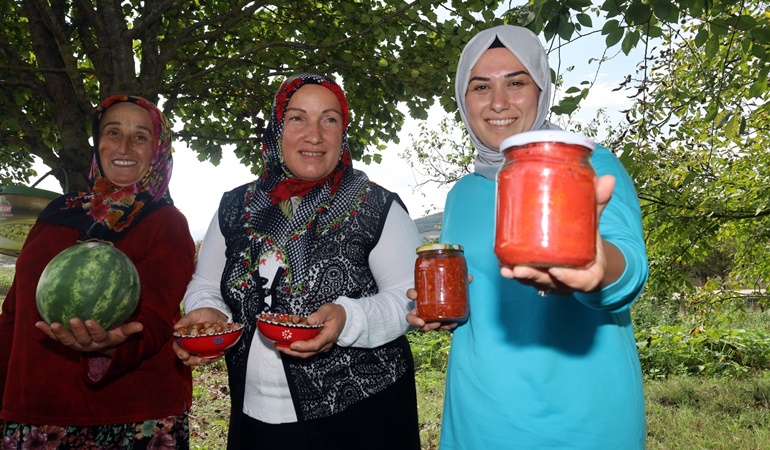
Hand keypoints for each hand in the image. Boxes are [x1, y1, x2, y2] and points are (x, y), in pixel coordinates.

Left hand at [36, 318, 142, 356]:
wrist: (100, 346)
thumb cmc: (113, 335)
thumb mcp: (122, 334)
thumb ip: (129, 330)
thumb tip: (142, 326)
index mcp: (101, 342)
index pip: (98, 336)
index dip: (94, 330)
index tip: (91, 321)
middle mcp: (86, 345)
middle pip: (81, 340)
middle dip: (77, 330)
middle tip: (73, 319)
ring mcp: (75, 344)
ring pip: (66, 340)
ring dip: (59, 333)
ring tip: (53, 324)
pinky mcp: (65, 341)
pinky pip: (55, 337)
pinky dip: (46, 332)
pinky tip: (38, 323)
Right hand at [173, 307, 228, 365]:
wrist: (216, 314)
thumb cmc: (202, 314)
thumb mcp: (193, 315)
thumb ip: (185, 321)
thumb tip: (176, 328)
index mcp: (183, 339)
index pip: (178, 348)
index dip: (180, 353)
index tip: (185, 355)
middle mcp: (190, 347)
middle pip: (189, 360)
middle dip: (195, 361)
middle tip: (203, 359)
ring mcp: (201, 351)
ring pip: (201, 361)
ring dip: (208, 360)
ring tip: (215, 355)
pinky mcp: (211, 351)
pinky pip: (213, 357)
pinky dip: (217, 356)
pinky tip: (222, 352)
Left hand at [277, 303, 344, 357]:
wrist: (344, 318)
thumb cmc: (336, 313)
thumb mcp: (328, 310)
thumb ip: (319, 315)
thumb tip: (310, 320)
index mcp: (328, 336)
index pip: (315, 344)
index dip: (303, 346)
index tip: (292, 345)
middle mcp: (325, 345)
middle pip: (308, 353)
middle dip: (292, 352)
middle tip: (280, 347)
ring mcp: (322, 347)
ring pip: (306, 354)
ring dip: (292, 352)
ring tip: (280, 346)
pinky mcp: (318, 347)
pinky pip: (307, 351)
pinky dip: (296, 350)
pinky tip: (287, 345)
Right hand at [404, 276, 471, 331]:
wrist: (453, 304)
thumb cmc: (447, 292)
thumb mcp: (451, 285)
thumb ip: (459, 281)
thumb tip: (470, 277)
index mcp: (422, 296)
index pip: (412, 294)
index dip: (411, 294)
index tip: (415, 295)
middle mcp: (422, 309)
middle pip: (411, 317)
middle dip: (414, 320)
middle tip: (421, 322)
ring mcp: (428, 318)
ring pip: (423, 326)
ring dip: (429, 327)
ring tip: (438, 324)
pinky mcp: (437, 324)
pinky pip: (438, 328)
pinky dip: (445, 327)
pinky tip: (452, 324)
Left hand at [500, 174, 623, 292]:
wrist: (586, 258)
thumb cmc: (590, 242)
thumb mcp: (595, 225)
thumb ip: (598, 204)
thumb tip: (608, 179)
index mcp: (589, 274)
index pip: (581, 281)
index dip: (569, 279)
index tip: (556, 271)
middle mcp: (568, 282)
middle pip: (551, 283)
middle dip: (534, 277)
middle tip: (519, 269)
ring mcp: (551, 282)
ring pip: (534, 281)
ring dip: (519, 276)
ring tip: (506, 269)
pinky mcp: (537, 277)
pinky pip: (525, 277)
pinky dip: (513, 272)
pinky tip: (502, 265)